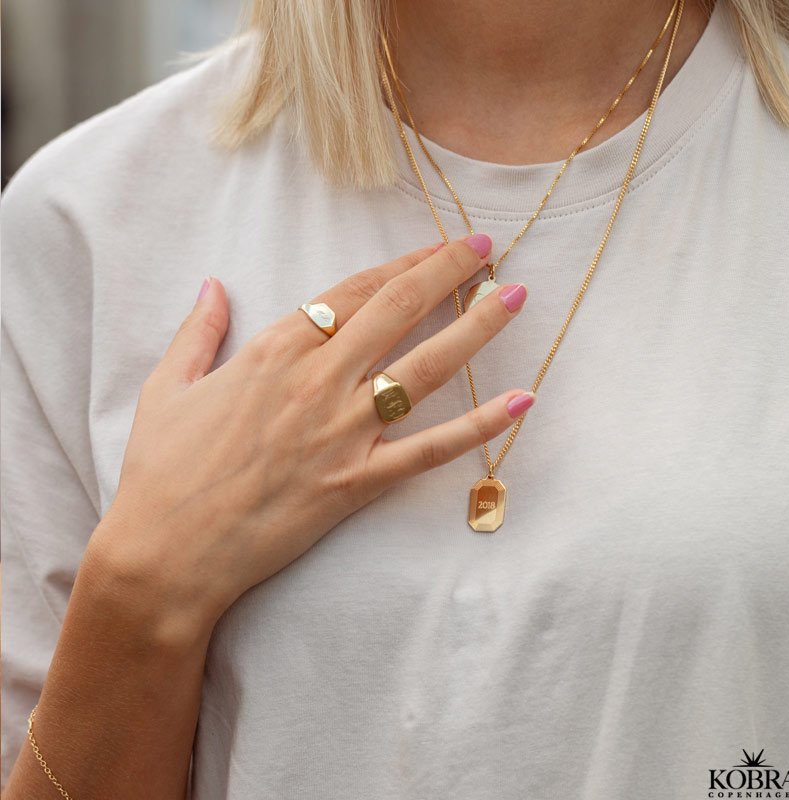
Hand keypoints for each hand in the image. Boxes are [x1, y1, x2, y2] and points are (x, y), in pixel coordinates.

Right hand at [88, 234, 532, 632]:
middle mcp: (317, 381)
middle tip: (489, 247)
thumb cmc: (163, 470)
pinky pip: (429, 450)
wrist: (167, 553)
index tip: (440, 244)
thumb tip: (212, 286)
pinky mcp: (357, 482)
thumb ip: (197, 330)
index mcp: (275, 350)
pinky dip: (478, 427)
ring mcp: (342, 432)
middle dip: (449, 272)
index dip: (405, 262)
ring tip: (516, 299)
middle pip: (398, 311)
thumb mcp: (167, 386)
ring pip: (424, 368)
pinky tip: (520, 403)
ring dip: (475, 329)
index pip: (355, 290)